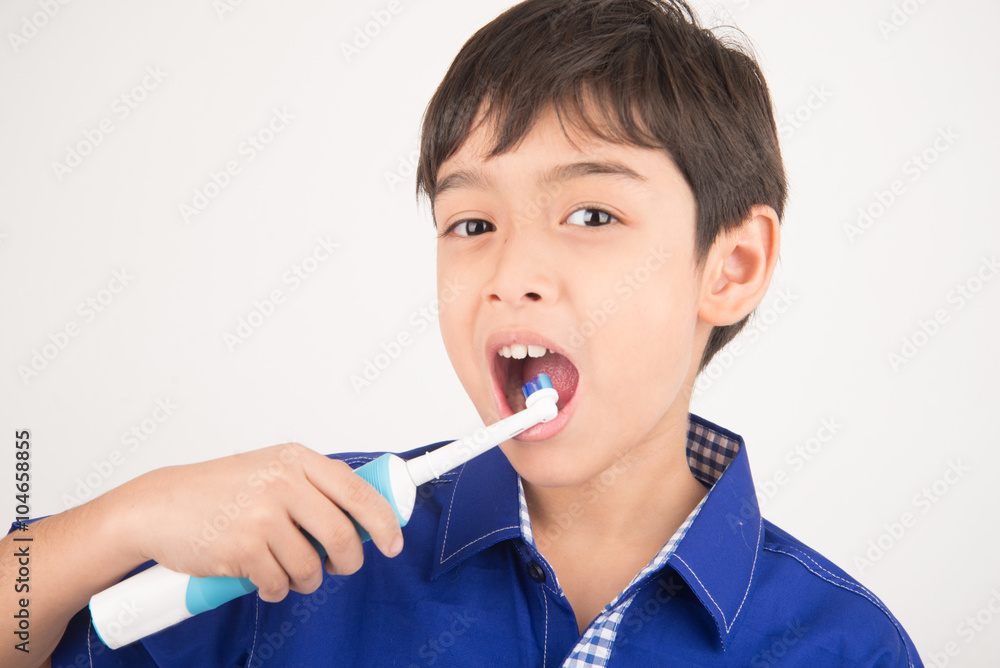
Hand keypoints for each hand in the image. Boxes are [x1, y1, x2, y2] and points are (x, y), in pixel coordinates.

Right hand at [114, 443, 402, 601]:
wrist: (157, 507)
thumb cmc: (217, 492)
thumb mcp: (270, 470)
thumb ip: (311, 487)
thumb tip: (362, 518)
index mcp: (296, 459)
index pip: (357, 489)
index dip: (383, 520)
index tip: (393, 541)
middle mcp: (283, 482)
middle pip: (342, 534)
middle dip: (348, 561)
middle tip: (340, 567)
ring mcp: (262, 515)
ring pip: (311, 566)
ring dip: (307, 579)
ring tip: (288, 570)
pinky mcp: (243, 548)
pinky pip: (280, 583)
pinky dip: (277, 590)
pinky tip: (263, 579)